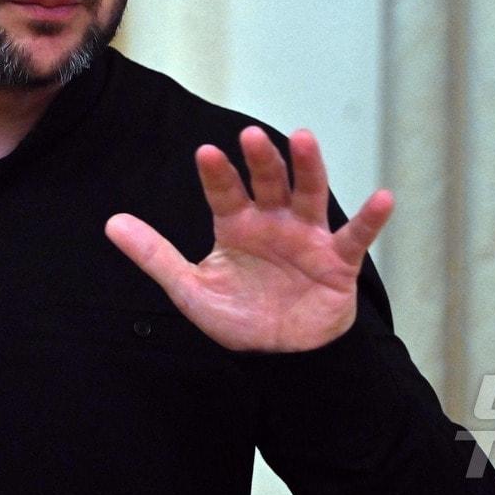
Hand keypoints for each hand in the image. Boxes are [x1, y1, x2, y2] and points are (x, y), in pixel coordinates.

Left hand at [105, 127, 391, 352]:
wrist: (281, 358)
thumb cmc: (238, 318)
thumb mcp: (190, 290)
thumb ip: (154, 255)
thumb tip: (111, 224)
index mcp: (237, 226)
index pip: (225, 193)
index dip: (217, 174)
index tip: (206, 152)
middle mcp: (273, 222)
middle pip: (268, 183)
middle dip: (261, 160)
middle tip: (251, 136)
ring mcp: (308, 237)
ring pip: (309, 194)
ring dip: (307, 167)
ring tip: (304, 138)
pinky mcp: (338, 261)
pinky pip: (356, 236)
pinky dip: (370, 218)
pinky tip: (383, 198)